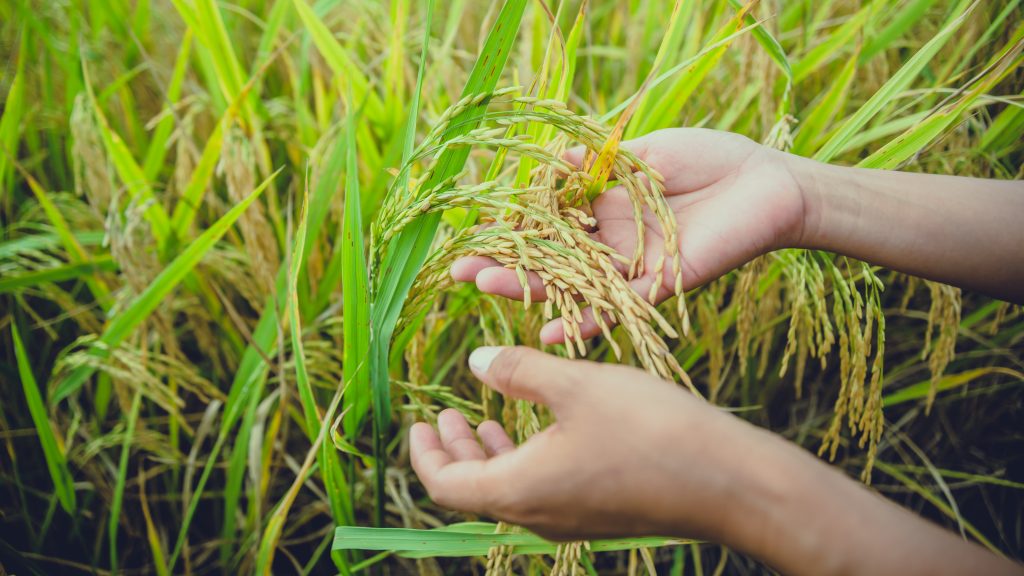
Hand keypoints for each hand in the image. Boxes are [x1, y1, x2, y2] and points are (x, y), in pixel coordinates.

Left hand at [409, 346, 1023, 575]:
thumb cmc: (651, 429)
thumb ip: (520, 370)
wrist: (732, 482)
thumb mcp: (577, 385)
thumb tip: (477, 361)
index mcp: (520, 491)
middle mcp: (539, 516)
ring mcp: (572, 519)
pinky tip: (542, 426)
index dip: (425, 454)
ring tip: (483, 416)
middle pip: (474, 491)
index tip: (420, 421)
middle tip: (443, 415)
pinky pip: (544, 491)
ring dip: (490, 455)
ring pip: (510, 491)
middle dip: (454, 451)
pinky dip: (525, 460)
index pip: (446, 485)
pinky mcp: (602, 513)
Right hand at [451, 128, 806, 342]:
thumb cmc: (711, 158)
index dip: (508, 230)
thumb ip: (600, 163)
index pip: (544, 224)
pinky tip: (550, 335)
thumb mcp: (647, 151)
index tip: (469, 233)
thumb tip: (554, 162)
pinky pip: (618, 311)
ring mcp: (631, 267)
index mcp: (603, 208)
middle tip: (461, 272)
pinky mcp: (660, 286)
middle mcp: (610, 243)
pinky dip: (587, 324)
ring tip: (488, 289)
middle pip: (548, 260)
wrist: (769, 182)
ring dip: (531, 292)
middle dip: (505, 266)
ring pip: (573, 287)